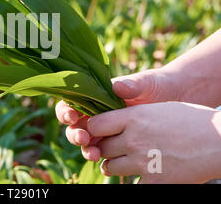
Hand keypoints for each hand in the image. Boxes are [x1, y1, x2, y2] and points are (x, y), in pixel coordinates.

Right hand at [56, 68, 177, 159]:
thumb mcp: (147, 83)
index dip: (66, 111)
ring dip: (86, 149)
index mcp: (97, 96)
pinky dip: (103, 159)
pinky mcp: (120, 144)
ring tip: (94, 155)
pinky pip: (105, 153)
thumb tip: (116, 87)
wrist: (180, 100)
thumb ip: (132, 85)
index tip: (72, 116)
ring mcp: (108, 130)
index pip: (72, 103)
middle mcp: (98, 114)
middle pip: (75, 126)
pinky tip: (108, 164)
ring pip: (87, 142)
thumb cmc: (159, 85)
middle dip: (75, 134)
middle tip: (84, 139)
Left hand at [87, 102, 220, 182]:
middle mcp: (132, 139)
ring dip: (113, 164)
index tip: (99, 131)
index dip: (94, 129)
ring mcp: (142, 162)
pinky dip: (134, 179)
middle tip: (113, 147)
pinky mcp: (154, 181)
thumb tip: (112, 124)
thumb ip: (131, 117)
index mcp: (132, 118)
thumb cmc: (189, 120)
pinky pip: (130, 183)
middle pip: (101, 147)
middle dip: (104, 147)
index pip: (94, 125)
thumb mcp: (156, 109)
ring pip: (109, 166)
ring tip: (125, 161)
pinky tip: (144, 172)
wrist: (218, 140)